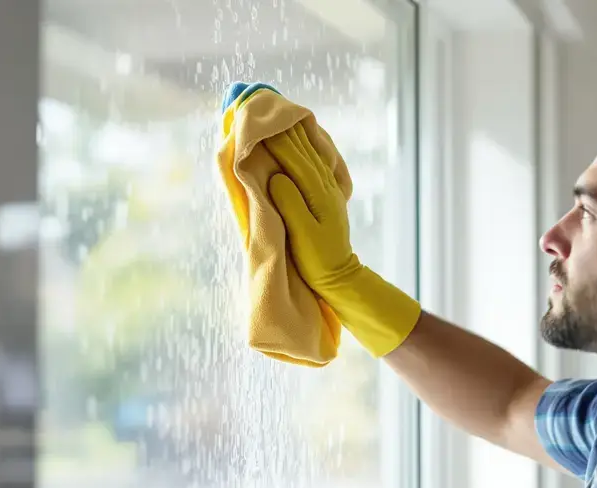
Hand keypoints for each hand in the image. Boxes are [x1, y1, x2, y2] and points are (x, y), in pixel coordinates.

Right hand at [263, 120, 420, 357]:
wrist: (340, 275)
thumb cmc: (317, 258)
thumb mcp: (301, 233)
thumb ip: (289, 202)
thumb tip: (276, 176)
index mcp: (315, 191)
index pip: (292, 156)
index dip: (274, 136)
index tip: (256, 119)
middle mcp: (323, 184)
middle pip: (302, 146)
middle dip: (284, 126)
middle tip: (265, 103)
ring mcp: (327, 187)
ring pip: (310, 150)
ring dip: (294, 130)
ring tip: (281, 112)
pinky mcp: (327, 193)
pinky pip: (317, 160)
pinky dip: (307, 144)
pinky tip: (303, 136)